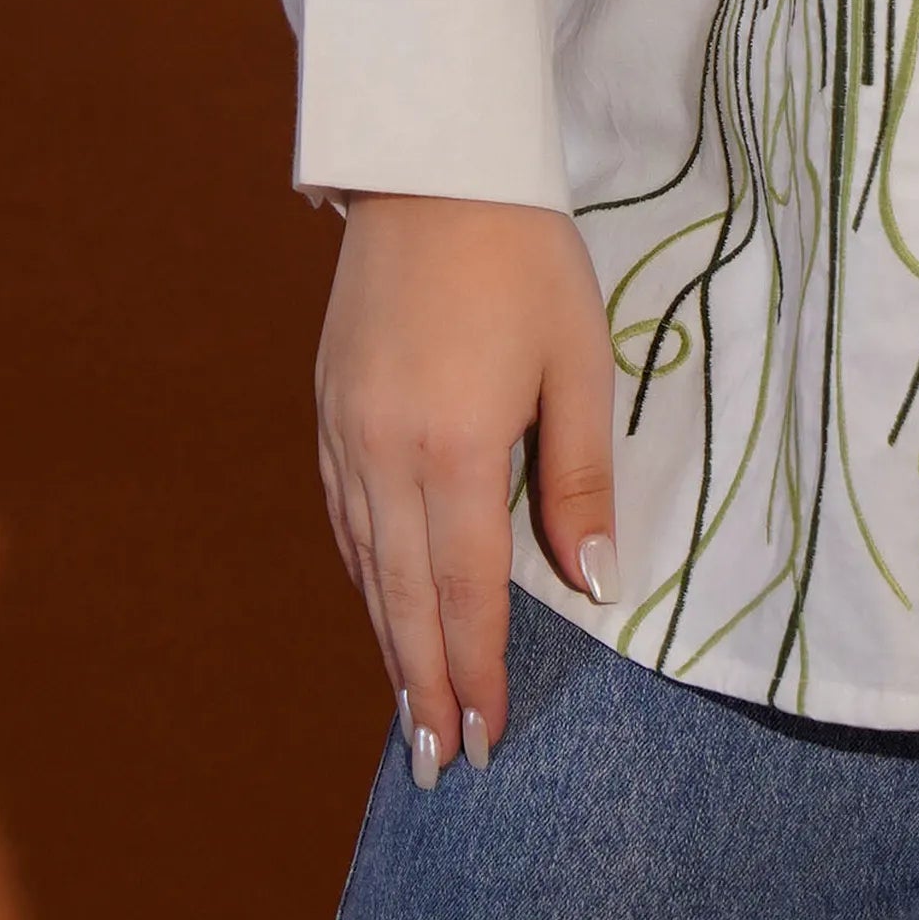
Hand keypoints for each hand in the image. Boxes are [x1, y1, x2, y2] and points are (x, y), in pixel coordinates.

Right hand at [314, 193, 616, 779]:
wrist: (432, 160)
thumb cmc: (523, 253)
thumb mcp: (579, 359)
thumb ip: (580, 476)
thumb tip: (591, 580)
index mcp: (456, 446)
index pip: (466, 590)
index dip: (477, 668)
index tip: (486, 734)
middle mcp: (386, 451)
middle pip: (402, 598)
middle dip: (424, 684)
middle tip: (439, 759)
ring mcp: (346, 429)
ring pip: (363, 564)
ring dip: (386, 641)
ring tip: (410, 705)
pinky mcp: (328, 404)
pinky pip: (342, 513)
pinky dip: (361, 572)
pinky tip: (378, 600)